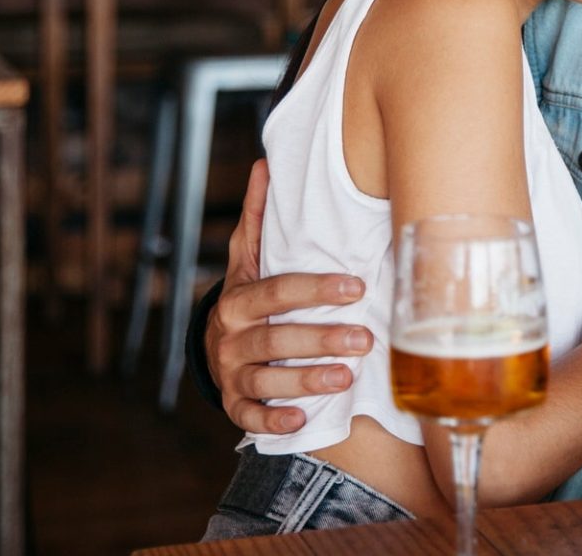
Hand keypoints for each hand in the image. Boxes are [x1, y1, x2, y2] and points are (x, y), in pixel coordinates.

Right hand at [206, 158, 375, 434]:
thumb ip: (260, 217)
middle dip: (320, 339)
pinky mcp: (235, 404)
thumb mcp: (249, 256)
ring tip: (346, 377)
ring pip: (265, 378)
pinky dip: (274, 420)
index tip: (356, 286)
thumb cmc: (249, 294)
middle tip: (365, 339)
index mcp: (238, 298)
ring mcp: (230, 373)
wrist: (216, 344)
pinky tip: (303, 418)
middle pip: (275, 337)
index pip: (277, 291)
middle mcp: (229, 336)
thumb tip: (266, 162)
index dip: (315, 289)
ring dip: (306, 379)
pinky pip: (250, 417)